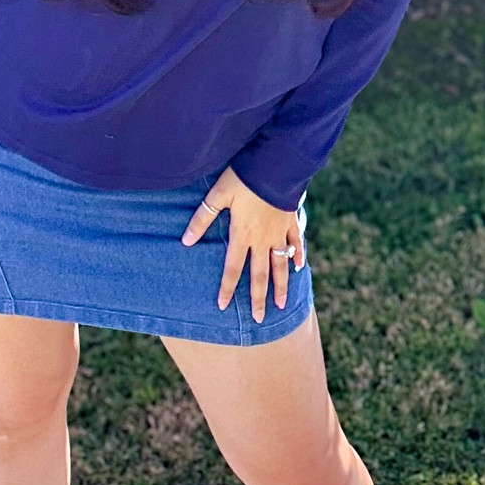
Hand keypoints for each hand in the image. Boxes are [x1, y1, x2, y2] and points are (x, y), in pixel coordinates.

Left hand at [181, 165, 304, 323]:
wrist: (276, 165)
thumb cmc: (244, 177)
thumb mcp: (218, 195)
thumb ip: (202, 218)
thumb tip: (186, 240)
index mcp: (242, 234)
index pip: (232, 268)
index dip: (227, 288)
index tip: (222, 306)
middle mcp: (262, 239)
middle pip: (260, 275)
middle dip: (258, 298)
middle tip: (260, 319)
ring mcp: (279, 232)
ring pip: (280, 265)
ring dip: (281, 286)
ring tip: (281, 305)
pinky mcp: (291, 221)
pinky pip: (296, 243)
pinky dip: (297, 256)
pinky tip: (298, 267)